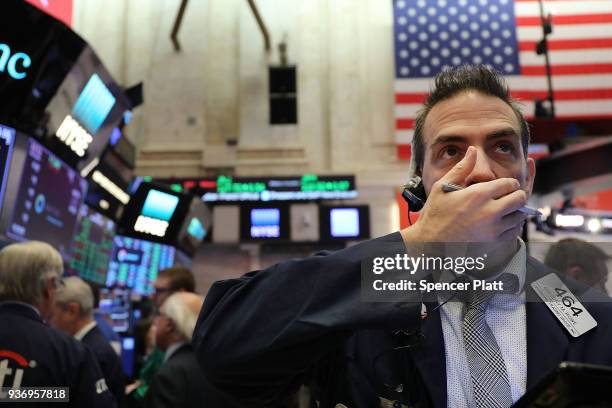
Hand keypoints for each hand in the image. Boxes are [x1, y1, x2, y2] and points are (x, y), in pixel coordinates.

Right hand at [403, 146, 527, 242]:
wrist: (430, 243)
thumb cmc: (435, 213)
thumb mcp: (442, 187)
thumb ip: (462, 168)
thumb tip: (473, 150)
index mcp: (478, 195)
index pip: (509, 184)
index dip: (508, 183)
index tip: (502, 186)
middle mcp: (489, 211)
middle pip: (519, 198)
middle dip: (515, 195)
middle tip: (507, 196)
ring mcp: (493, 229)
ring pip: (519, 215)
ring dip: (514, 211)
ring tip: (503, 210)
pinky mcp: (494, 242)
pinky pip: (514, 231)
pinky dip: (511, 225)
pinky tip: (501, 222)